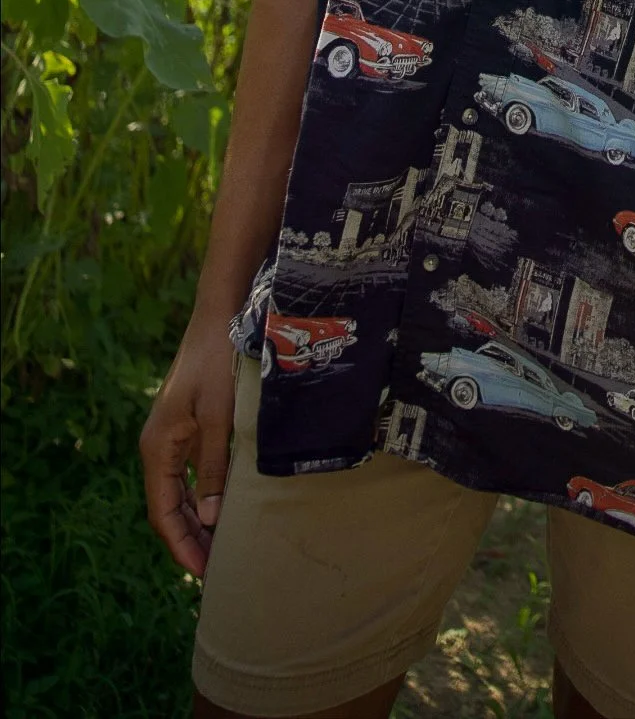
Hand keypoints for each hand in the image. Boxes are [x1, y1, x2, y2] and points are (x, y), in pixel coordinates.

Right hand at [139, 311, 238, 576]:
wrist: (218, 317)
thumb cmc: (219, 363)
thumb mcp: (220, 418)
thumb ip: (214, 468)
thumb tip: (209, 519)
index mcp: (157, 449)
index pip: (163, 513)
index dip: (182, 545)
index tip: (203, 573)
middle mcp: (158, 448)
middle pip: (167, 509)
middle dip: (188, 541)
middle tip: (216, 571)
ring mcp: (171, 439)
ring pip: (177, 495)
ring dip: (195, 523)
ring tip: (219, 551)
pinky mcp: (186, 430)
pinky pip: (188, 476)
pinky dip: (201, 499)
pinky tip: (220, 513)